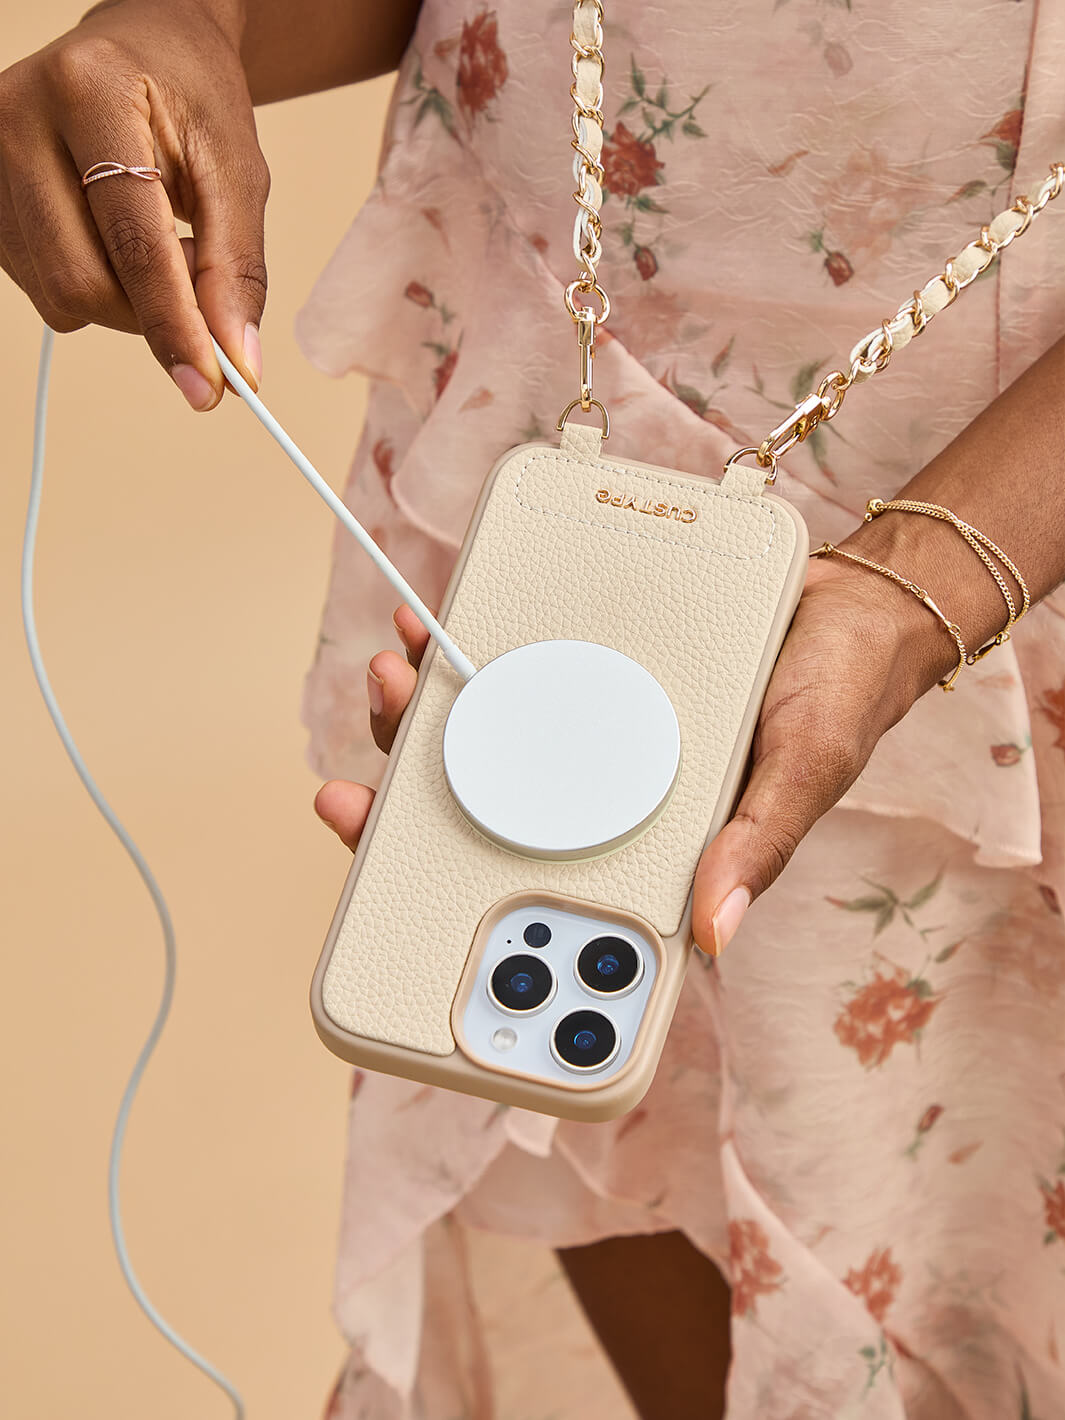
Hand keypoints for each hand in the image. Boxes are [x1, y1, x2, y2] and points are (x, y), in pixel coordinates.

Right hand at [0, 0, 267, 407]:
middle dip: (150, 316)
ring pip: (59, 295)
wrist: (145, 46)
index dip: (174, 324)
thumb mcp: (238, 170)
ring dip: (126, 303)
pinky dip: (95, 287)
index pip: (131, 238)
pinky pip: (43, 287)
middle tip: (199, 288)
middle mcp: (17, 116)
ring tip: (160, 244)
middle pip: (81, 280)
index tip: (210, 388)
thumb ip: (237, 269)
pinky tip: (117, 242)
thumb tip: (237, 361)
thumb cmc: (192, 98)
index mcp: (90, 92)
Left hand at [314, 567, 944, 954]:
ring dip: (422, 723)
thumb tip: (713, 935)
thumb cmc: (836, 703)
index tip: (381, 888)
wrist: (850, 604)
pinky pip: (513, 668)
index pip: (536, 888)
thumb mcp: (803, 775)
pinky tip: (436, 631)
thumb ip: (760, 846)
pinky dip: (469, 654)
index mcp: (642, 845)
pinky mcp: (587, 669)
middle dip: (401, 807)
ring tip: (393, 680)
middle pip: (478, 818)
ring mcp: (587, 733)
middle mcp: (600, 797)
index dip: (453, 899)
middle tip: (350, 790)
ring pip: (480, 745)